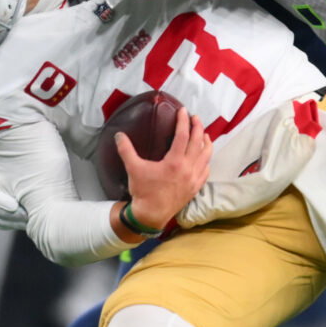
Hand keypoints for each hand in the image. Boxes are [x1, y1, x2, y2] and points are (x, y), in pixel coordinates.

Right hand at [120, 109, 212, 229]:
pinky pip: (206, 170)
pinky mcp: (195, 188)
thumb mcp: (133, 169)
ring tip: (204, 134)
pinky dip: (206, 160)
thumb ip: (126, 150)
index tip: (183, 111)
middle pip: (199, 142)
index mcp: (175, 162)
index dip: (183, 121)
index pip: (183, 135)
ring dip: (206, 143)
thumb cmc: (143, 192)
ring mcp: (194, 179)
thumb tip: (118, 135)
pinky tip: (204, 157)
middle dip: (198, 127)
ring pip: (207, 156)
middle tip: (195, 118)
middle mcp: (188, 168)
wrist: (151, 215)